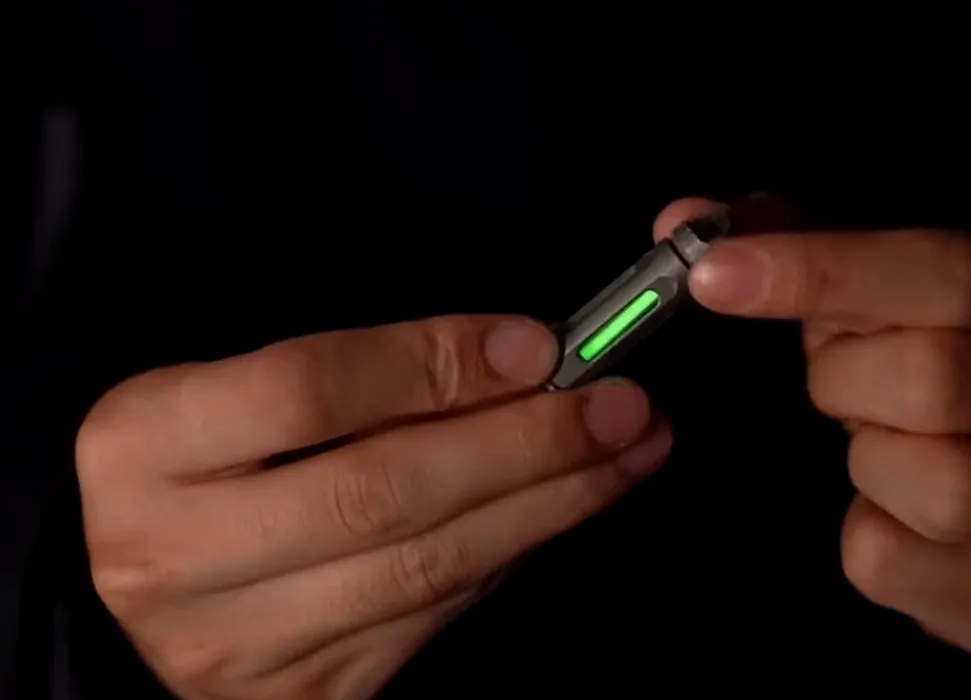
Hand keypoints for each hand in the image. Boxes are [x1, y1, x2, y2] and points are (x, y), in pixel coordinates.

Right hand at [76, 315, 670, 698]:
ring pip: (425, 569)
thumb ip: (362, 372)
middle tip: (619, 405)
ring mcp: (234, 646)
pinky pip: (433, 618)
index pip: (307, 390)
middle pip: (381, 492)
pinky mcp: (300, 696)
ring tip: (626, 453)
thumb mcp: (237, 389)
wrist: (151, 577)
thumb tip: (522, 359)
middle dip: (524, 444)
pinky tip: (559, 508)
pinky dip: (510, 554)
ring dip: (548, 503)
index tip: (537, 346)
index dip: (435, 365)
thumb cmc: (209, 462)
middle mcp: (171, 556)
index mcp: (142, 445)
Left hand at [656, 198, 970, 653]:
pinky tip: (891, 509)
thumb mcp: (918, 290)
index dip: (826, 269)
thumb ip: (819, 244)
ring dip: (867, 457)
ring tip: (881, 441)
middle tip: (841, 374)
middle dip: (845, 376)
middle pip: (937, 379)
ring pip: (940, 482)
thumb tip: (690, 220)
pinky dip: (862, 531)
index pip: (958, 271)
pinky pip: (893, 564)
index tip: (717, 274)